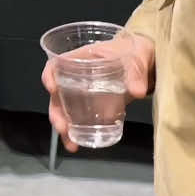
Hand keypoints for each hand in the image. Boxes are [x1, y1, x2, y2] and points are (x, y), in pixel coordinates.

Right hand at [41, 30, 154, 152]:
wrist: (145, 62)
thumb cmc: (134, 52)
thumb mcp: (137, 57)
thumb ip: (137, 72)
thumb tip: (138, 90)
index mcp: (82, 59)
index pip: (57, 64)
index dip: (49, 75)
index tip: (52, 88)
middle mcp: (77, 77)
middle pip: (57, 93)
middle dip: (56, 112)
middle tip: (63, 127)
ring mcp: (84, 93)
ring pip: (65, 110)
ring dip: (64, 127)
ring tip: (71, 143)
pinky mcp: (94, 106)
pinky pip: (80, 119)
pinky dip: (77, 132)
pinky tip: (79, 143)